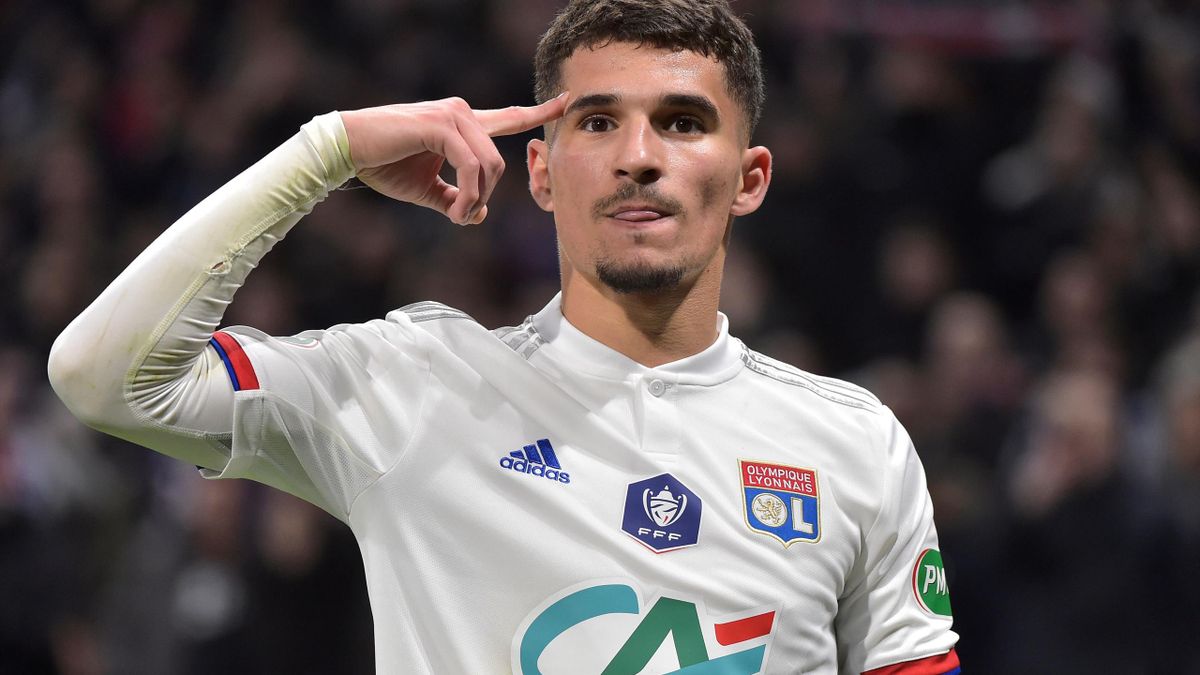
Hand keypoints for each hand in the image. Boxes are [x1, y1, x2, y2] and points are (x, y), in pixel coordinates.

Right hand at [340, 94, 566, 224]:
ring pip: (489, 166)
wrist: (348, 150)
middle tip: (461, 217)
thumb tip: (480, 214)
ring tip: (454, 215)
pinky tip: (453, 209)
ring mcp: (453, 116)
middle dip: (485, 197)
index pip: (510, 117)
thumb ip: (456, 198)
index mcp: (463, 124)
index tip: (567, 103)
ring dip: (475, 199)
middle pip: (500, 163)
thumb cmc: (383, 164)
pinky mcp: (441, 125)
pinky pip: (471, 166)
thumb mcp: (427, 189)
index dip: (539, 113)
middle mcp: (462, 113)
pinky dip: (467, 193)